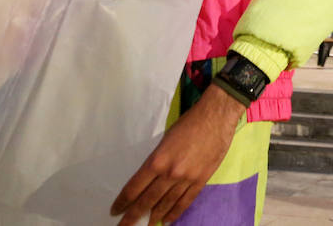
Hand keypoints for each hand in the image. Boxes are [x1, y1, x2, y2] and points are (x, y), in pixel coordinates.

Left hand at [111, 85, 242, 224]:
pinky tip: (168, 220)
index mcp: (157, 160)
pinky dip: (176, 212)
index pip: (134, 188)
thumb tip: (149, 178)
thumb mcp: (165, 140)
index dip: (123, 201)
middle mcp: (169, 173)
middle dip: (133, 216)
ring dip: (155, 216)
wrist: (216, 116)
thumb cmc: (188, 123)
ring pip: (166, 203)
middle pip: (147, 200)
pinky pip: (186, 201)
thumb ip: (157, 160)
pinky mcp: (201, 180)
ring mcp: (186, 178)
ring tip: (147, 225)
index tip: (116, 210)